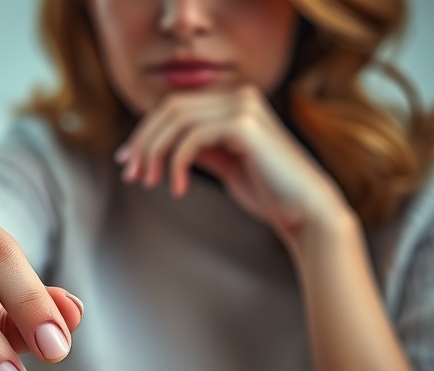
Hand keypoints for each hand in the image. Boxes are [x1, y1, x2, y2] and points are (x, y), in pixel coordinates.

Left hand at [116, 86, 347, 241]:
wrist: (305, 210)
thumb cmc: (268, 191)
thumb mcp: (224, 163)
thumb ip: (198, 147)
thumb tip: (157, 145)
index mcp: (233, 102)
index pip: (174, 106)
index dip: (145, 132)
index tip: (128, 162)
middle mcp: (238, 96)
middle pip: (170, 108)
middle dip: (144, 142)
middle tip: (131, 174)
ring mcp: (243, 107)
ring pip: (177, 119)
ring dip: (154, 152)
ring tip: (149, 182)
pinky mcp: (245, 126)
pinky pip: (192, 138)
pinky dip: (176, 163)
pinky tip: (177, 189)